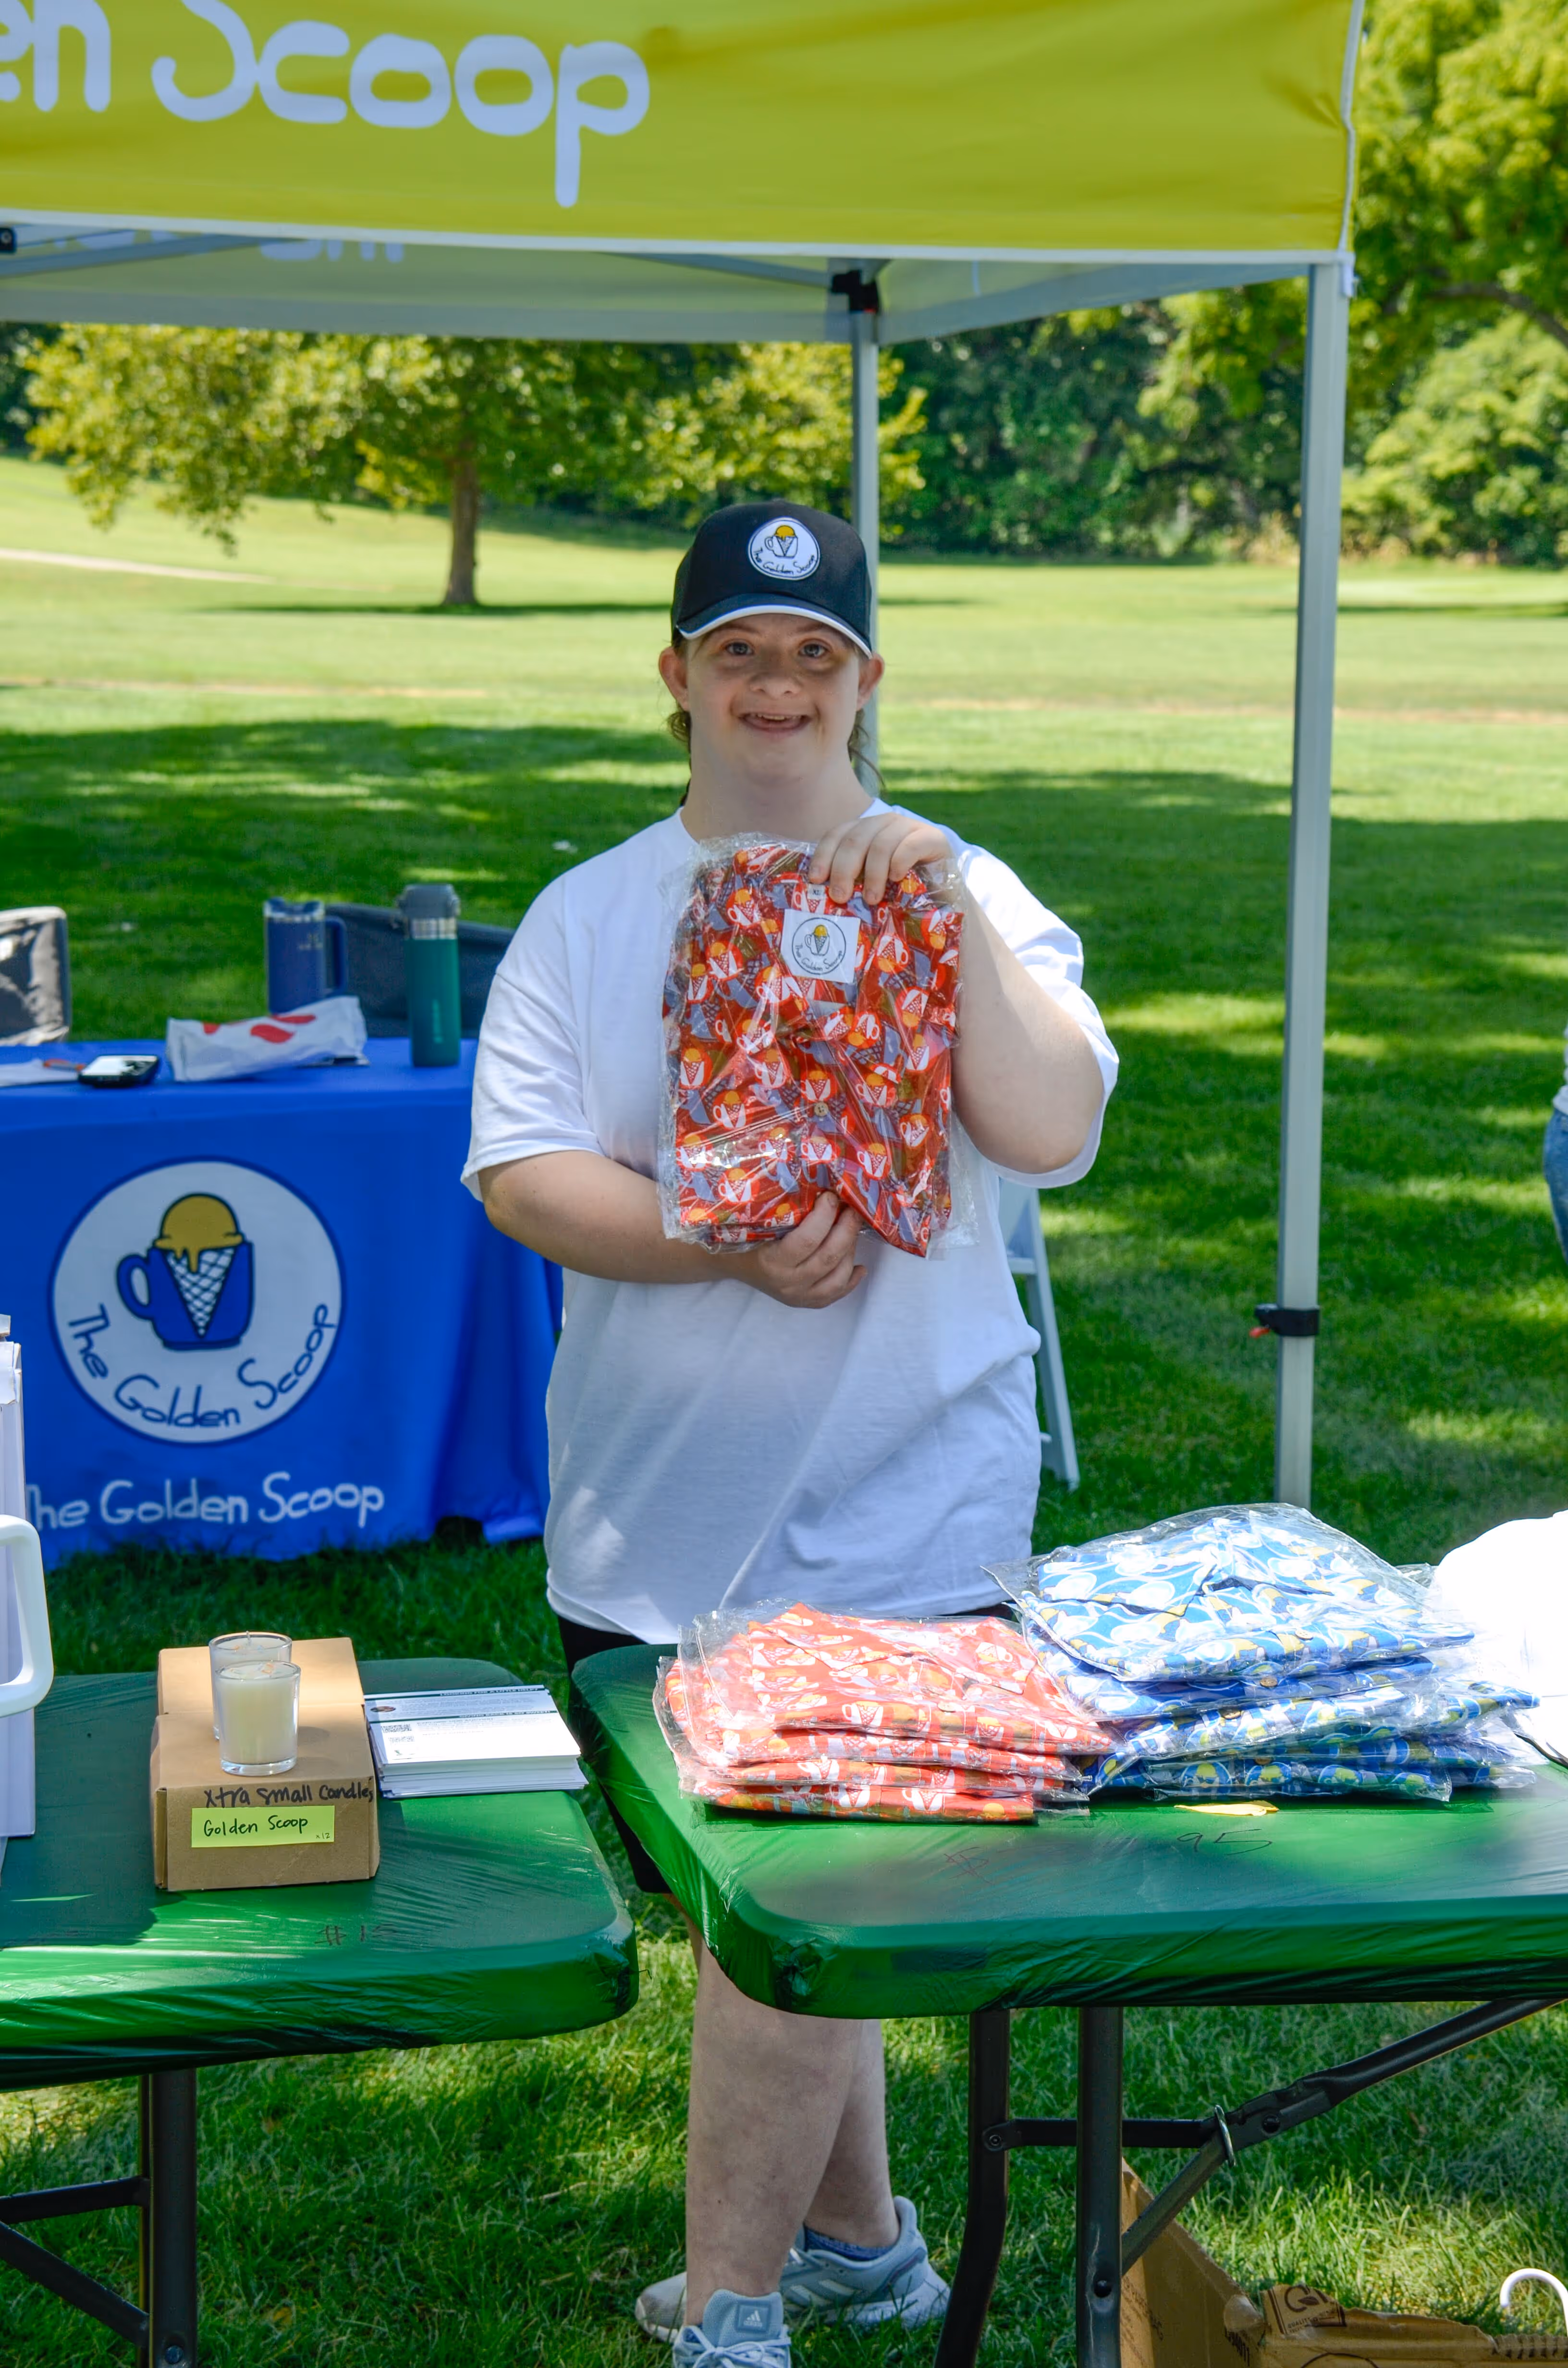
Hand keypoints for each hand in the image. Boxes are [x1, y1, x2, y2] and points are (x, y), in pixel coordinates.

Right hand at [738, 1192, 865, 1308]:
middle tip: (852, 1210)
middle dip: (846, 1229)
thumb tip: (818, 1182)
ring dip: (850, 1250)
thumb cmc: (745, 1235)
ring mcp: (799, 1295)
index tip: (831, 1196)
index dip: (825, 1216)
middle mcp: (787, 1282)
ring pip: (838, 1276)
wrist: (732, 1263)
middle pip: (828, 1257)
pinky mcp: (807, 1302)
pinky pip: (836, 1293)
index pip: (806, 1240)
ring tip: (851, 1231)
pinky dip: (852, 1279)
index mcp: (772, 1261)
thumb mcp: (758, 1222)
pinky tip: (860, 1266)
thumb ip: (783, 1208)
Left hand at [809, 810, 950, 907]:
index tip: (816, 879)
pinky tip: (896, 879)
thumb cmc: (902, 896)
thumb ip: (851, 882)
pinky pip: (911, 845)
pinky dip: (899, 861)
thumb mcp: (871, 886)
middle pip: (855, 839)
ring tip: (871, 899)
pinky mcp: (933, 838)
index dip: (824, 855)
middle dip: (844, 868)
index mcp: (866, 832)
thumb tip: (817, 894)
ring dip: (873, 873)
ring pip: (881, 843)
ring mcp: (910, 828)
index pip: (838, 834)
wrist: (945, 901)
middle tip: (840, 896)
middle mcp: (885, 824)